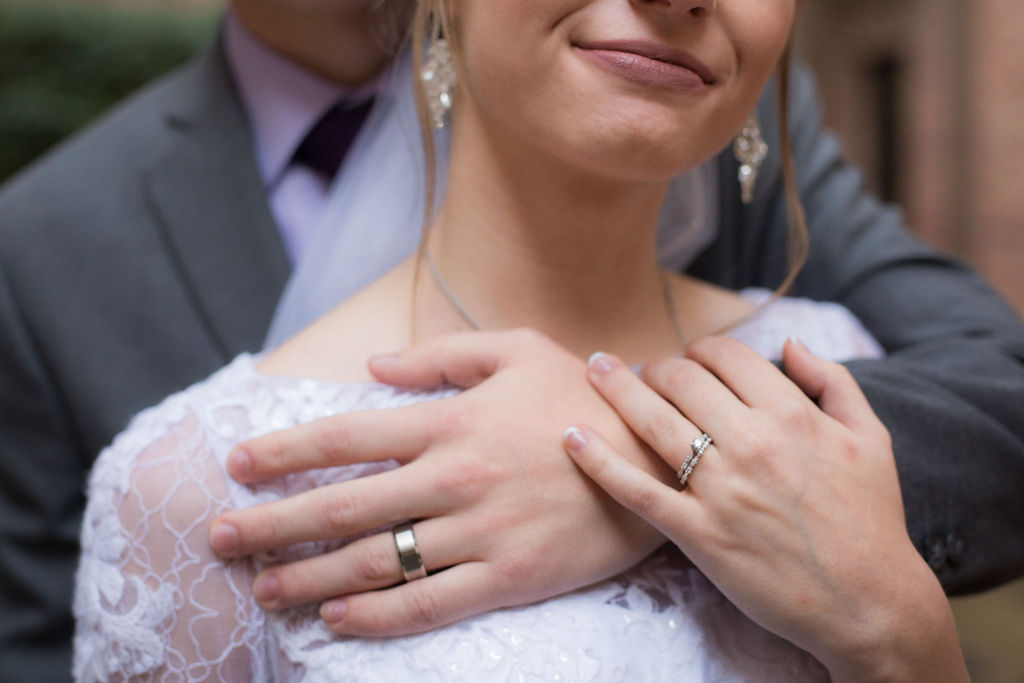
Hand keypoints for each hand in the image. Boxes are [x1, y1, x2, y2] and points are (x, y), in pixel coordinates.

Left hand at [209, 329, 671, 635]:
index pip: (347, 437)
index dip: (286, 452)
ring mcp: (480, 531)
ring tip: (262, 588)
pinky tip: (337, 619)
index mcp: (451, 420)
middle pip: (344, 507)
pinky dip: (377, 616)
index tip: (239, 465)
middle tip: (219, 538)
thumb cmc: (581, 397)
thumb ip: (441, 354)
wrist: (657, 457)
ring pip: (377, 562)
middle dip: (273, 525)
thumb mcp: (518, 349)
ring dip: (309, 577)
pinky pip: (430, 603)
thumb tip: (373, 368)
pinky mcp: (509, 575)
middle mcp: (454, 477)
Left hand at [563, 337, 968, 682]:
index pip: (726, 356)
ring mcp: (720, 489)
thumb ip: (833, 381)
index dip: (701, 351)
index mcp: (792, 414)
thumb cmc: (871, 519)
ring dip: (617, 388)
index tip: (691, 361)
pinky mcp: (697, 533)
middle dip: (659, 367)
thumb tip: (789, 343)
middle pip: (682, 379)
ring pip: (652, 422)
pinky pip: (636, 490)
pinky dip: (598, 461)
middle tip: (645, 370)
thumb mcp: (871, 438)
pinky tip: (571, 436)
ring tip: (595, 369)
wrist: (869, 602)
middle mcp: (752, 443)